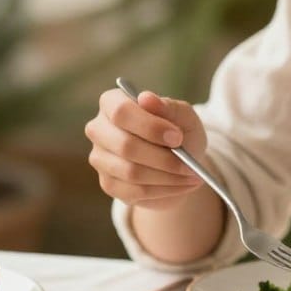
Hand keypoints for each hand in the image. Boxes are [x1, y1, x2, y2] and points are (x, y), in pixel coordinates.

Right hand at [84, 87, 207, 209]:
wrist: (179, 162)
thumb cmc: (178, 131)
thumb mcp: (183, 116)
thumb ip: (168, 107)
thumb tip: (147, 98)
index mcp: (112, 103)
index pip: (121, 112)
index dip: (150, 126)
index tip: (177, 137)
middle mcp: (99, 129)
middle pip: (125, 146)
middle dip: (163, 158)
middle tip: (189, 165)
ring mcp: (100, 159)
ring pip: (131, 172)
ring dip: (168, 177)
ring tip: (191, 175)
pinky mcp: (108, 184)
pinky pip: (135, 192)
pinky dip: (165, 190)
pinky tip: (182, 185)